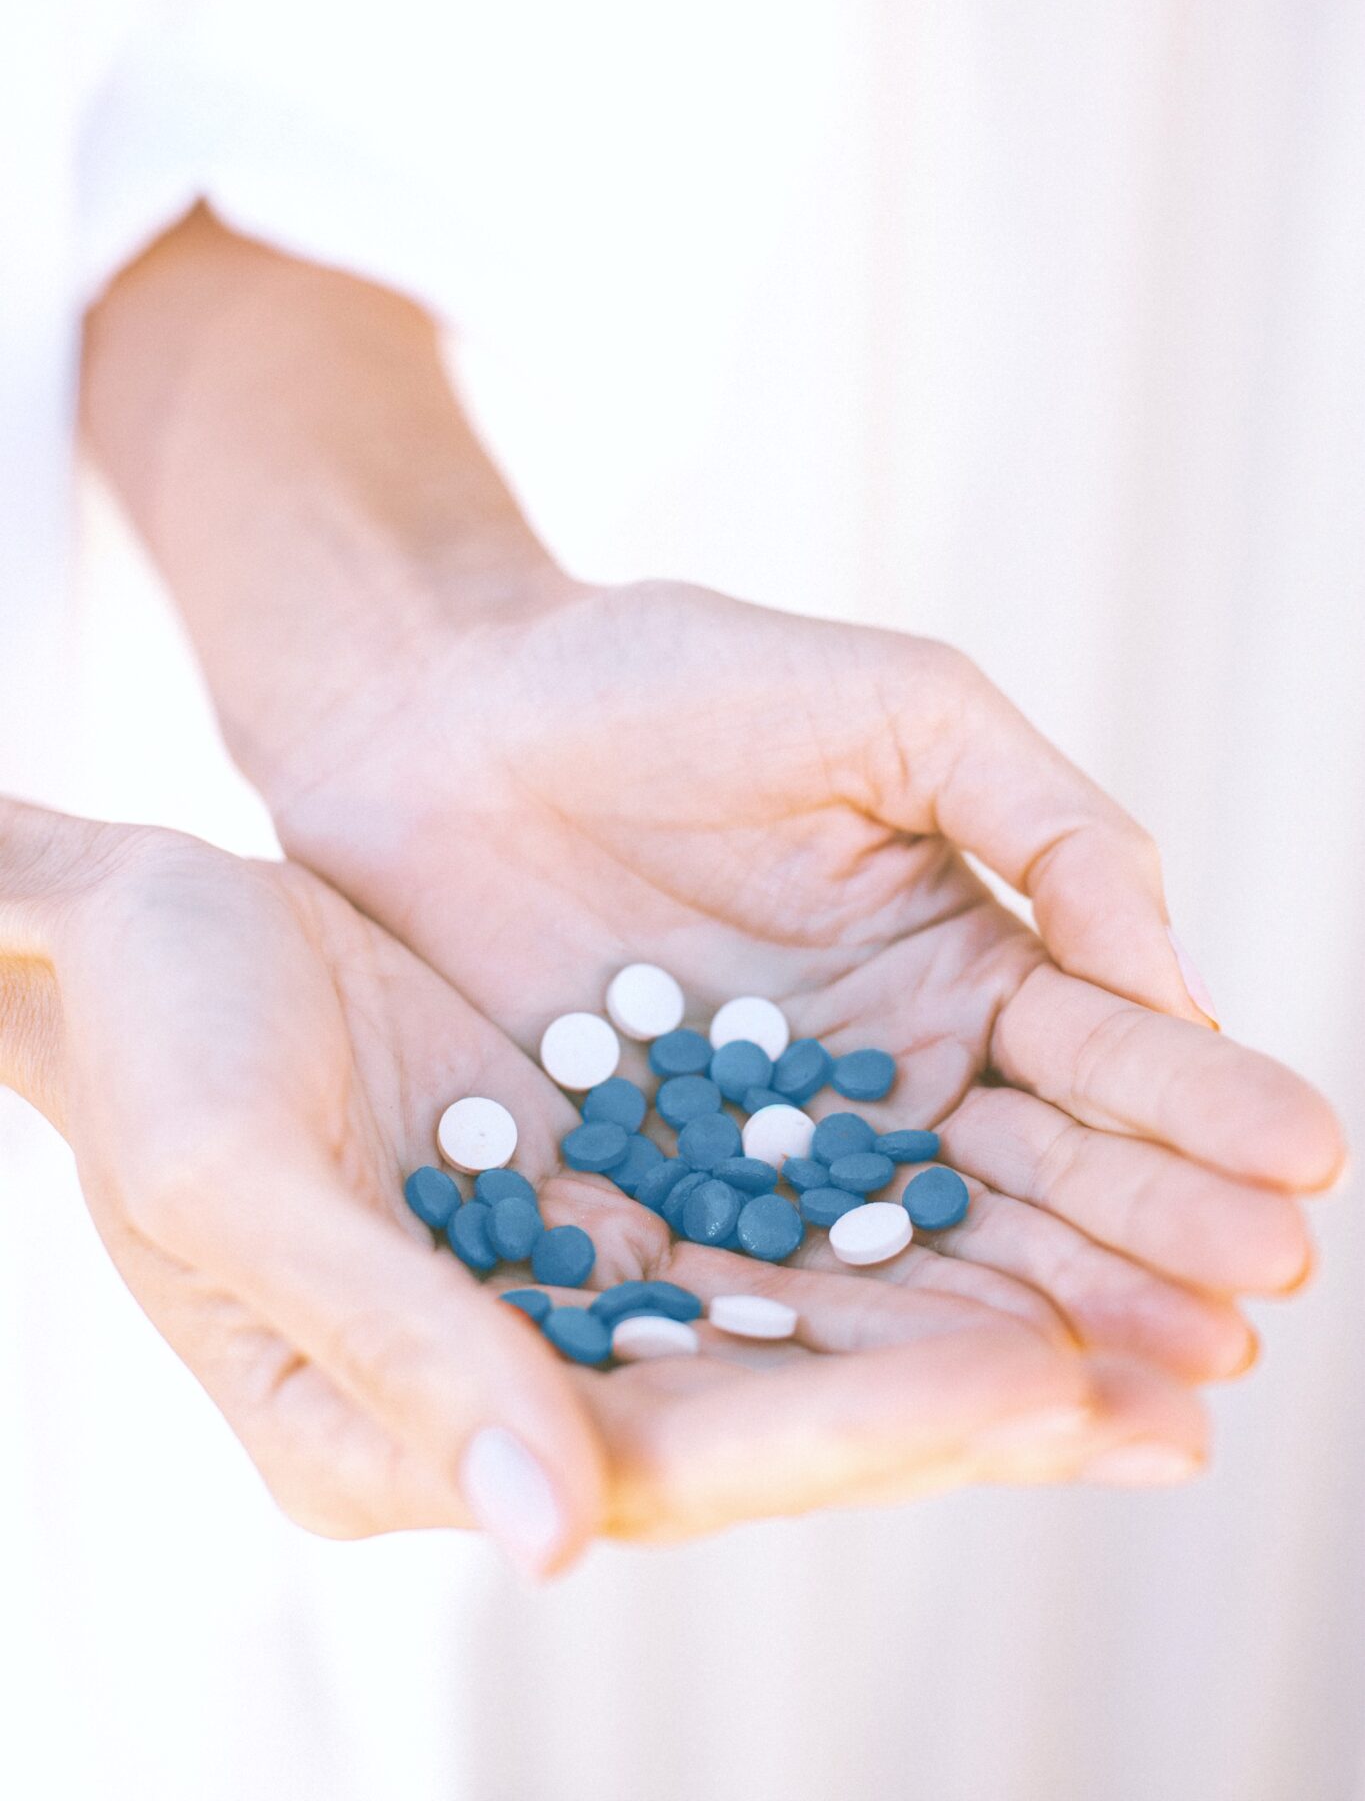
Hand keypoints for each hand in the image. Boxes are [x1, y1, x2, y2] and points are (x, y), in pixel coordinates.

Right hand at [5, 812, 1208, 1556]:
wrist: (130, 928)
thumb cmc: (149, 1041)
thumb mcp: (238, 1185)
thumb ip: (401, 1356)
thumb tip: (562, 1543)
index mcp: (414, 1426)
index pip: (682, 1449)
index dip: (866, 1421)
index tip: (1039, 1378)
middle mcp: (522, 1378)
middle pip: (791, 1403)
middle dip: (990, 1385)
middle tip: (1186, 1364)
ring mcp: (581, 1279)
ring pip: (824, 1313)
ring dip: (998, 1309)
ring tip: (1179, 1308)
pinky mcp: (619, 1185)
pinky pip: (799, 1218)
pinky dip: (926, 1217)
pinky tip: (1048, 1206)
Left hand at [274, 579, 1343, 1390]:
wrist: (440, 712)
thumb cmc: (665, 678)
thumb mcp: (896, 709)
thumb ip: (1047, 825)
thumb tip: (1177, 983)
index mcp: (963, 958)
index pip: (1104, 1053)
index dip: (1197, 1106)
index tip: (1300, 1160)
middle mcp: (887, 1077)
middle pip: (1039, 1179)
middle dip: (1153, 1233)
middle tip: (1260, 1298)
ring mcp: (772, 1153)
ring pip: (928, 1257)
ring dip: (1047, 1319)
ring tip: (1173, 1377)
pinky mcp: (651, 1205)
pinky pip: (767, 1285)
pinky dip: (862, 1347)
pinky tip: (951, 1399)